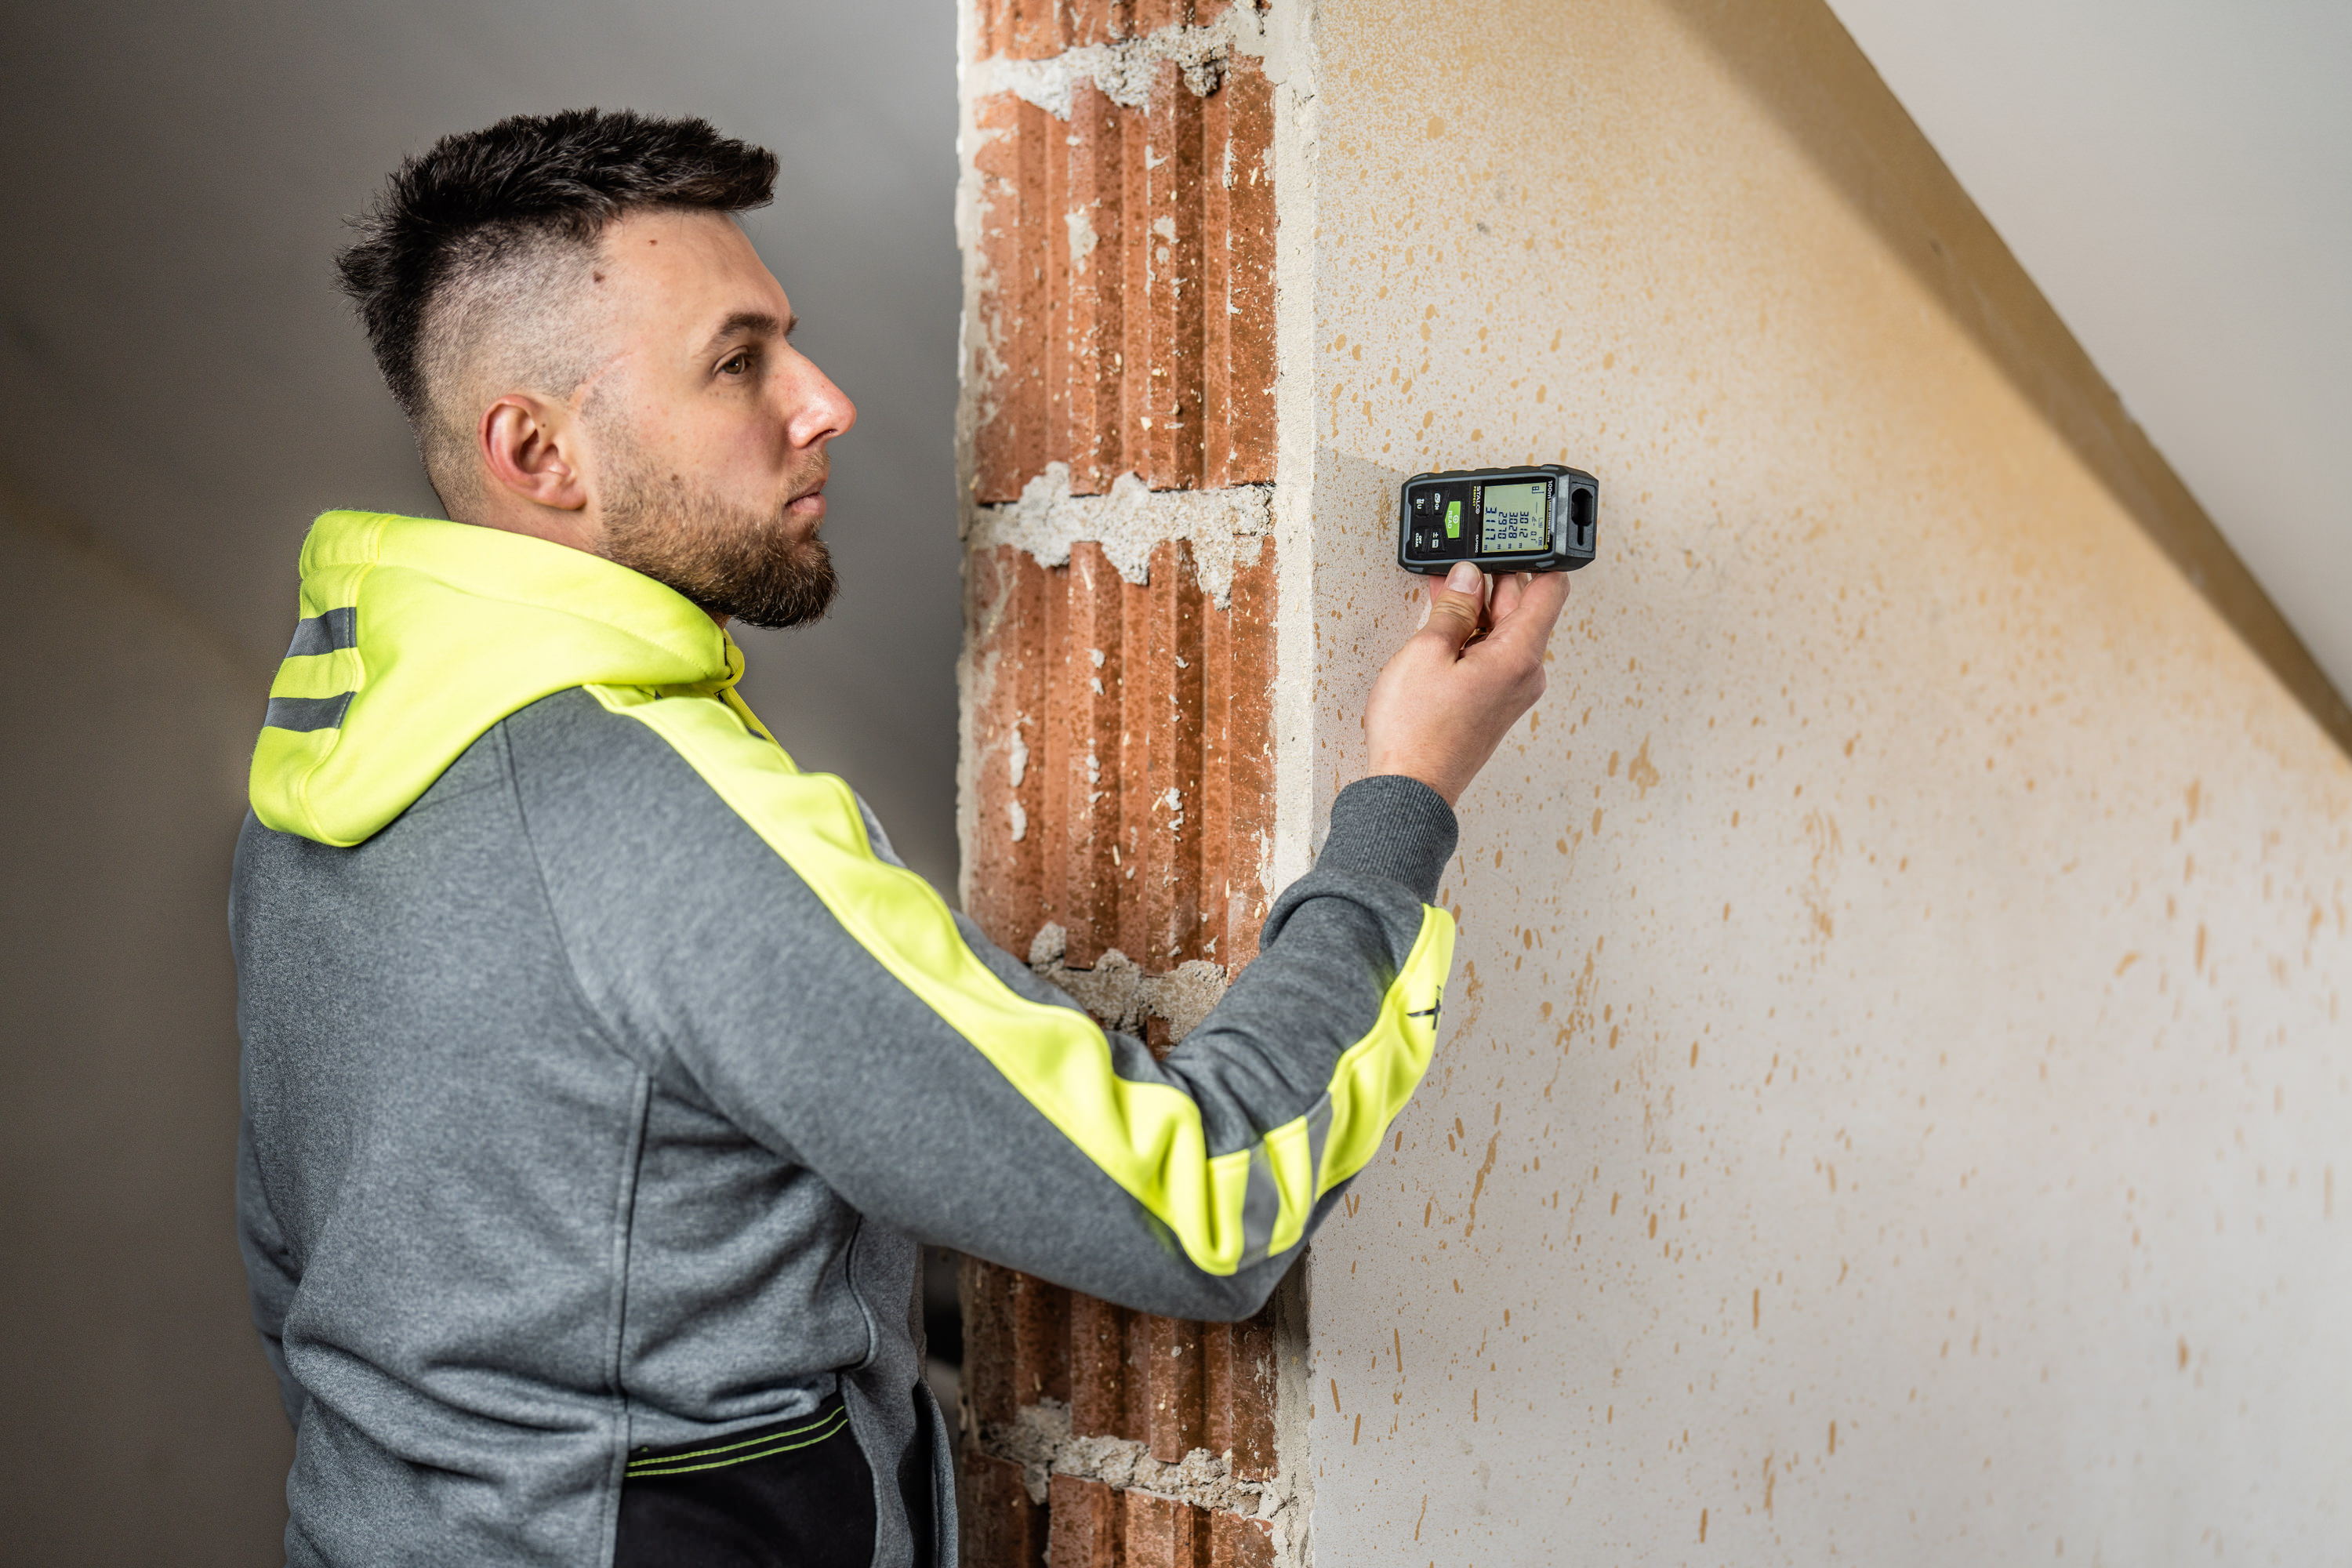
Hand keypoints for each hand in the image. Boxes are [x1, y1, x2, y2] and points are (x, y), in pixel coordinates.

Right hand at [1363, 561, 1568, 805]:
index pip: (1550, 588)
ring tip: (1440, 600)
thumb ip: (1453, 609)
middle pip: (1524, 607)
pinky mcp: (1494, 704)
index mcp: (1519, 656)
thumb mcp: (1426, 653)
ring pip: (1504, 632)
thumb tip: (1468, 579)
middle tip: (1456, 570)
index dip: (1529, 559)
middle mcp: (1525, 674)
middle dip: (1491, 583)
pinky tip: (1441, 631)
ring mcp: (1511, 691)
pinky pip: (1491, 656)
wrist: (1409, 790)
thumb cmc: (1417, 733)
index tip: (1506, 545)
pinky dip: (1471, 637)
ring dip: (1476, 610)